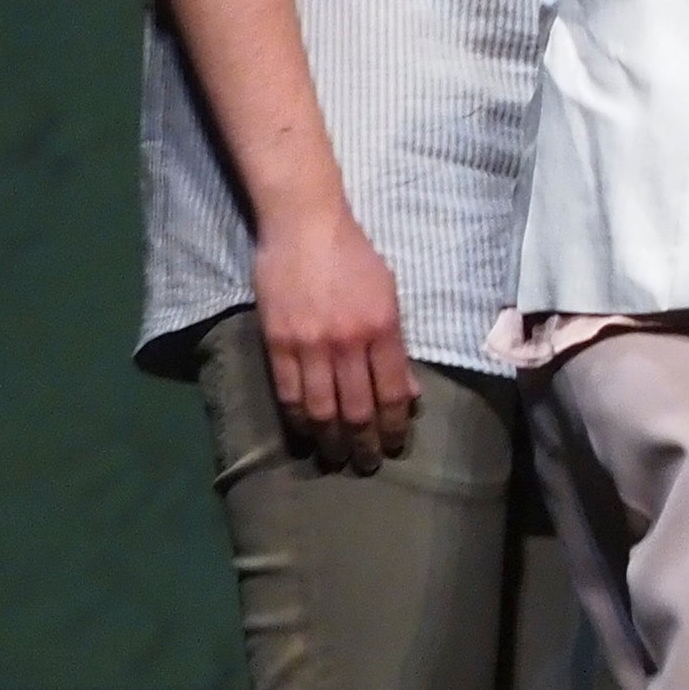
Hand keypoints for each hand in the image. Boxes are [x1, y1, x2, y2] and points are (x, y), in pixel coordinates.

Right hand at [253, 206, 416, 471]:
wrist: (304, 226)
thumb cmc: (353, 256)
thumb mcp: (389, 294)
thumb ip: (397, 346)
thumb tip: (410, 392)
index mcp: (383, 328)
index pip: (393, 392)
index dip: (394, 426)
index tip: (395, 444)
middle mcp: (349, 342)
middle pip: (358, 409)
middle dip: (365, 443)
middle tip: (367, 463)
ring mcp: (310, 345)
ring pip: (322, 409)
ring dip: (330, 440)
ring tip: (335, 457)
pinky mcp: (278, 343)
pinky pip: (289, 393)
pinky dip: (298, 420)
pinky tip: (306, 433)